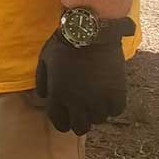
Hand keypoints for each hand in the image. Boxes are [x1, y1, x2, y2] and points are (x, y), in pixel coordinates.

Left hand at [34, 20, 134, 134]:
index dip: (62, 122)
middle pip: (80, 127)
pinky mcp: (117, 91)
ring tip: (95, 101)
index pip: (59, 122)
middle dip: (79, 121)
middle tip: (82, 111)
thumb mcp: (44, 60)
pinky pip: (116, 110)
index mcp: (58, 95)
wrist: (90, 31)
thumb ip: (42, 82)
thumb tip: (44, 98)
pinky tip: (109, 96)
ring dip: (96, 112)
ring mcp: (99, 98)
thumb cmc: (63, 43)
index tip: (66, 117)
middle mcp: (78, 102)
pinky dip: (112, 106)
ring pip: (99, 119)